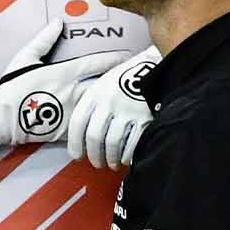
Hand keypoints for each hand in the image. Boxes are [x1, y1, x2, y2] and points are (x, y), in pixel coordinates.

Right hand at [0, 22, 130, 150]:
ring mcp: (73, 112)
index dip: (115, 59)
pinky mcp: (69, 131)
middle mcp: (73, 91)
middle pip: (105, 85)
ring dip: (114, 104)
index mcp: (65, 72)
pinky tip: (112, 124)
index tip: (129, 57)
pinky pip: (88, 127)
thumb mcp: (25, 57)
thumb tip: (58, 22)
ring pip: (100, 107)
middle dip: (120, 82)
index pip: (97, 63)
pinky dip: (100, 125)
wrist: (1, 117)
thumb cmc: (12, 85)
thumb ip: (44, 40)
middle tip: (135, 80)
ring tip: (129, 102)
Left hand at [65, 46, 156, 168]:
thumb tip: (83, 134)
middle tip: (97, 163)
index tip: (76, 155)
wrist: (155, 65)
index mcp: (95, 93)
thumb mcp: (105, 83)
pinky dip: (127, 156)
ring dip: (111, 159)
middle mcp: (109, 102)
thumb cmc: (127, 77)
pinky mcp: (145, 118)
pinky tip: (126, 158)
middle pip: (94, 137)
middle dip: (94, 155)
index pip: (78, 122)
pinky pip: (132, 144)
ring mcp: (127, 110)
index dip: (74, 143)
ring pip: (112, 143)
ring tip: (112, 163)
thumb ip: (93, 105)